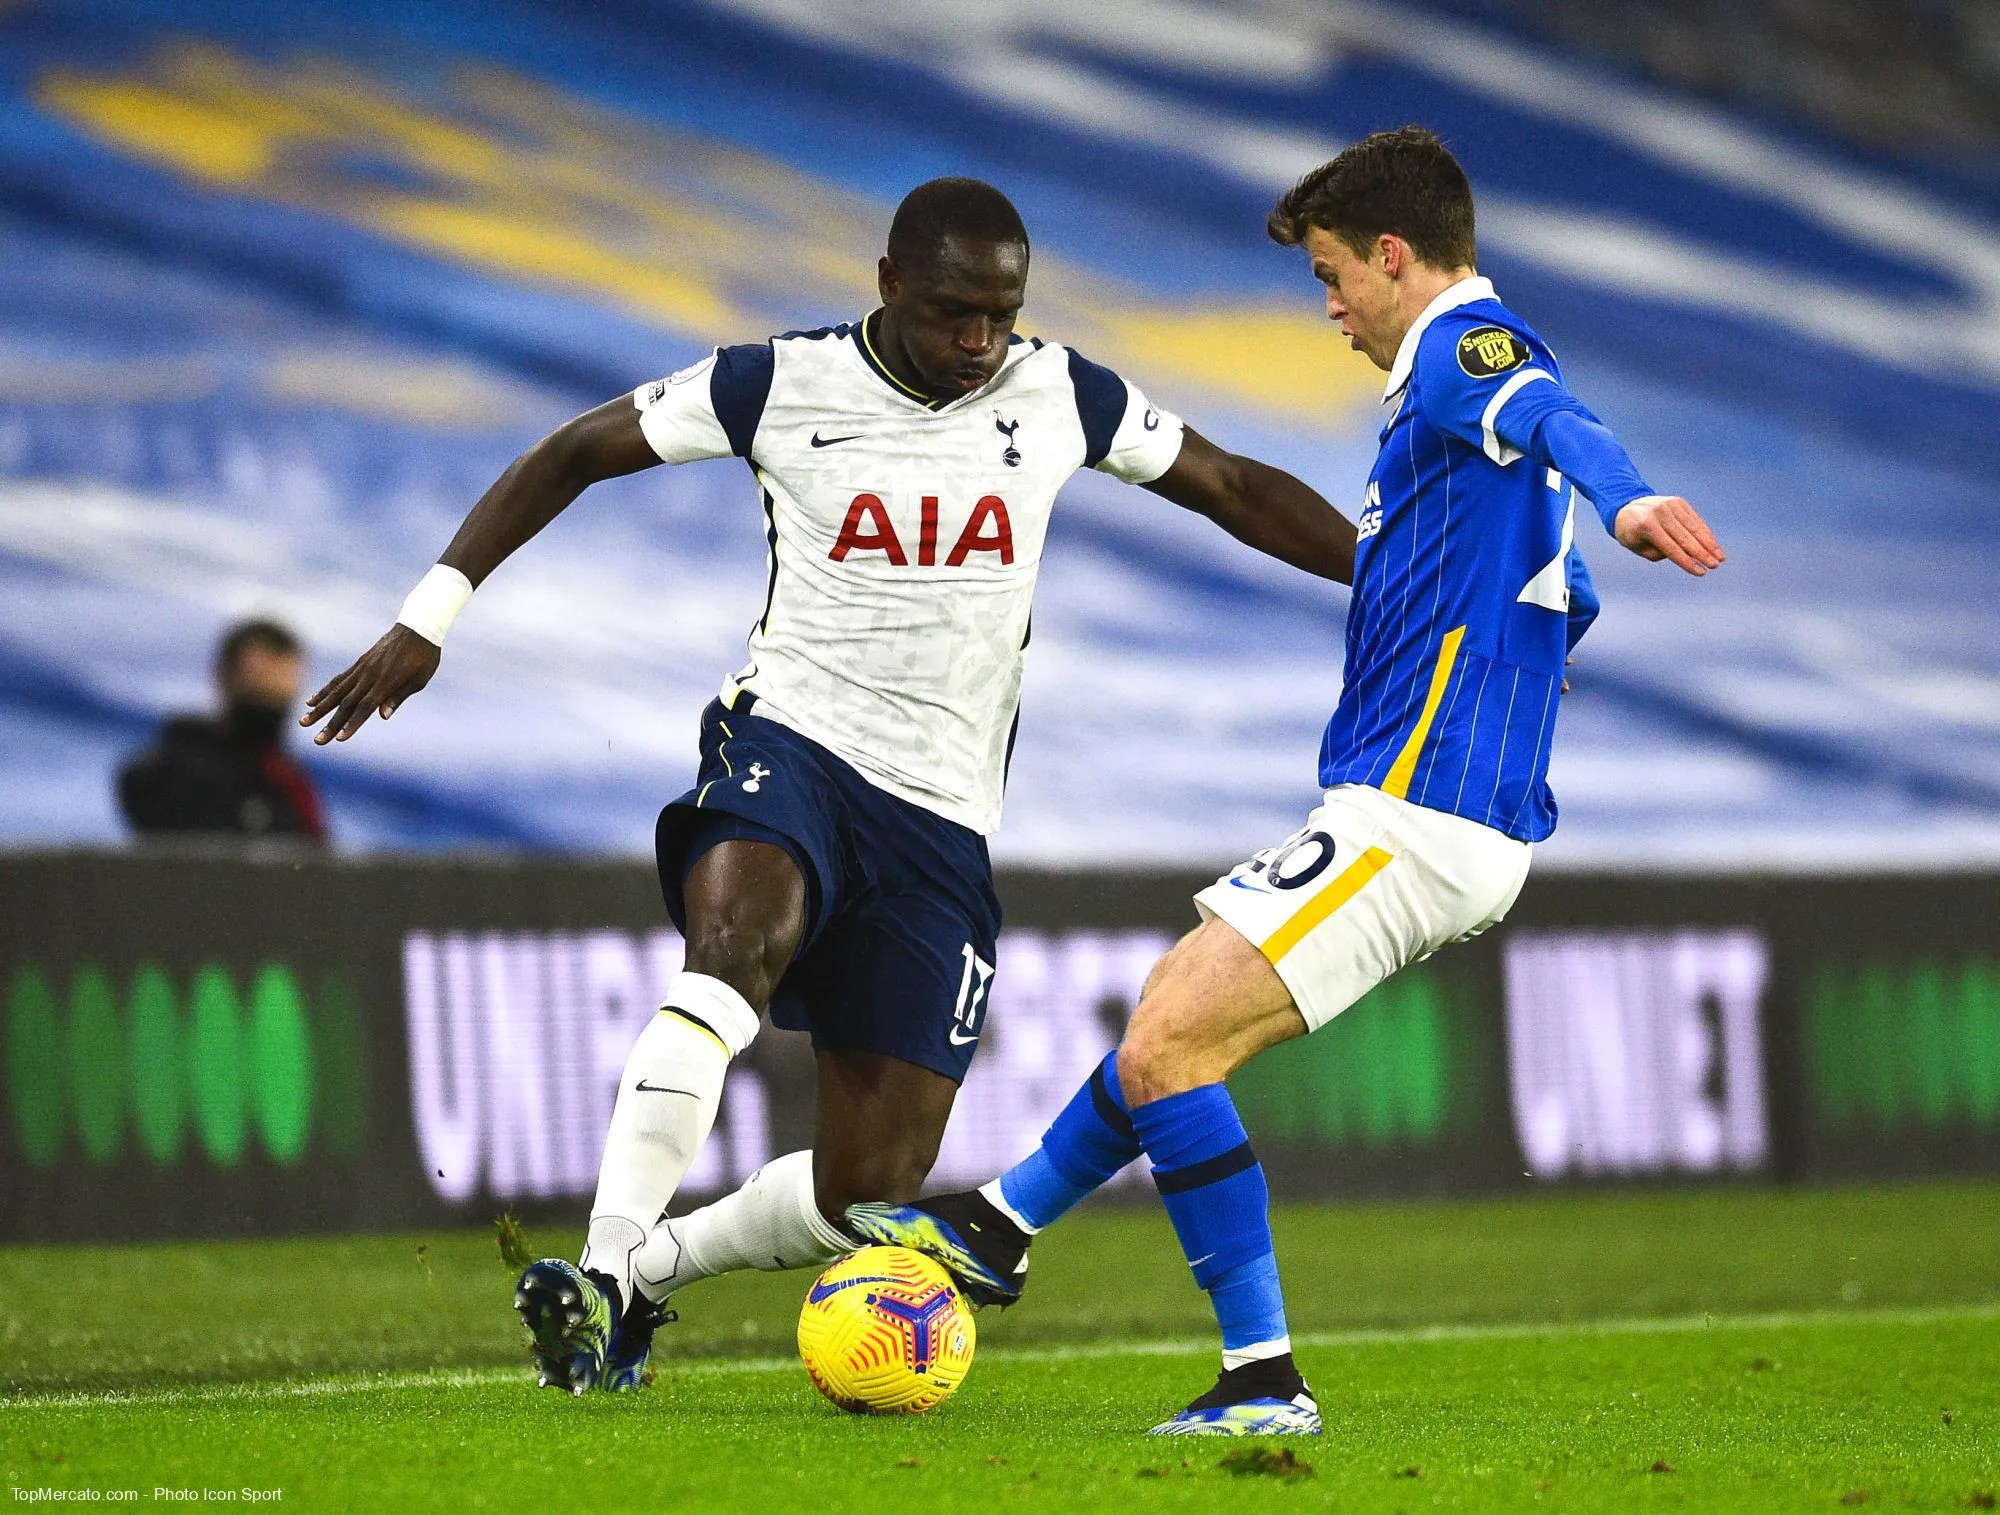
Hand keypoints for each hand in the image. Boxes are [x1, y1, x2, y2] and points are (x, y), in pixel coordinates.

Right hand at [300, 624, 440, 743]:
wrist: (417, 628)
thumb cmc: (424, 657)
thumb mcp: (419, 679)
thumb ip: (398, 696)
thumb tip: (383, 716)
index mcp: (386, 682)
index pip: (365, 707)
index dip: (353, 724)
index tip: (340, 739)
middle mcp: (369, 675)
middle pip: (346, 704)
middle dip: (330, 724)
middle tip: (317, 742)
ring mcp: (361, 669)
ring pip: (336, 692)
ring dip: (319, 709)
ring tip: (303, 722)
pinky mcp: (359, 664)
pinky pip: (338, 679)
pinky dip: (324, 691)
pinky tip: (311, 701)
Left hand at [1613, 495, 1724, 575]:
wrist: (1626, 507)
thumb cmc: (1632, 533)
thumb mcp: (1639, 547)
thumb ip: (1660, 553)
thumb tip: (1685, 554)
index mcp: (1647, 526)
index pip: (1671, 548)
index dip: (1687, 562)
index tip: (1701, 573)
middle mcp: (1660, 513)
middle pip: (1685, 538)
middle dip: (1702, 554)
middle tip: (1715, 566)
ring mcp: (1670, 505)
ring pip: (1694, 528)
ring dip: (1709, 544)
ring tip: (1720, 558)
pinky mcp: (1678, 502)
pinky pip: (1695, 519)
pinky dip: (1705, 532)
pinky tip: (1714, 545)